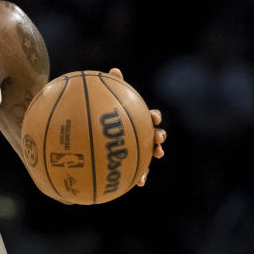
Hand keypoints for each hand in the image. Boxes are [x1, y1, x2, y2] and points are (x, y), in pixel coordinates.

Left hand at [107, 67, 165, 185]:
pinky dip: (141, 176)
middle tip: (157, 138)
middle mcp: (141, 133)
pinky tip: (139, 183)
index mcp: (137, 119)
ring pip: (150, 152)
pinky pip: (138, 170)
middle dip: (159, 136)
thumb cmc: (101, 113)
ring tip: (154, 157)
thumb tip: (115, 70)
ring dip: (154, 155)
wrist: (94, 131)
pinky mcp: (132, 162)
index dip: (154, 117)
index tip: (153, 118)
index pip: (150, 116)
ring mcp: (138, 148)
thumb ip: (111, 86)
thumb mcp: (105, 99)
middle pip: (155, 134)